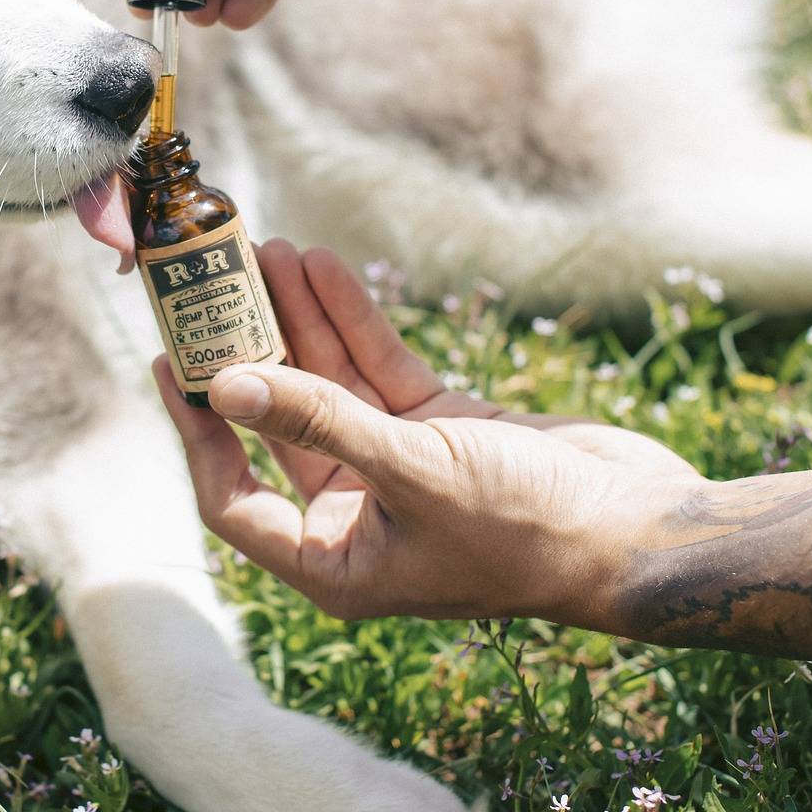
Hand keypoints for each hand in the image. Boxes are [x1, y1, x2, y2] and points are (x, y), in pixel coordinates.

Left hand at [153, 241, 702, 623]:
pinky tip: (322, 266)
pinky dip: (351, 320)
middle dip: (246, 353)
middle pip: (275, 424)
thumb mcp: (414, 472)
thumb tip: (228, 385)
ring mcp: (396, 470)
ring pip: (325, 385)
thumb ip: (320, 423)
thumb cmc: (528, 528)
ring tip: (267, 249)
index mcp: (335, 562)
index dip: (197, 431)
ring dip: (296, 320)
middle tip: (210, 286)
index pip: (233, 499)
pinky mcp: (439, 430)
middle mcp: (356, 518)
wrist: (641, 527)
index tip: (171, 362)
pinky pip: (377, 368)